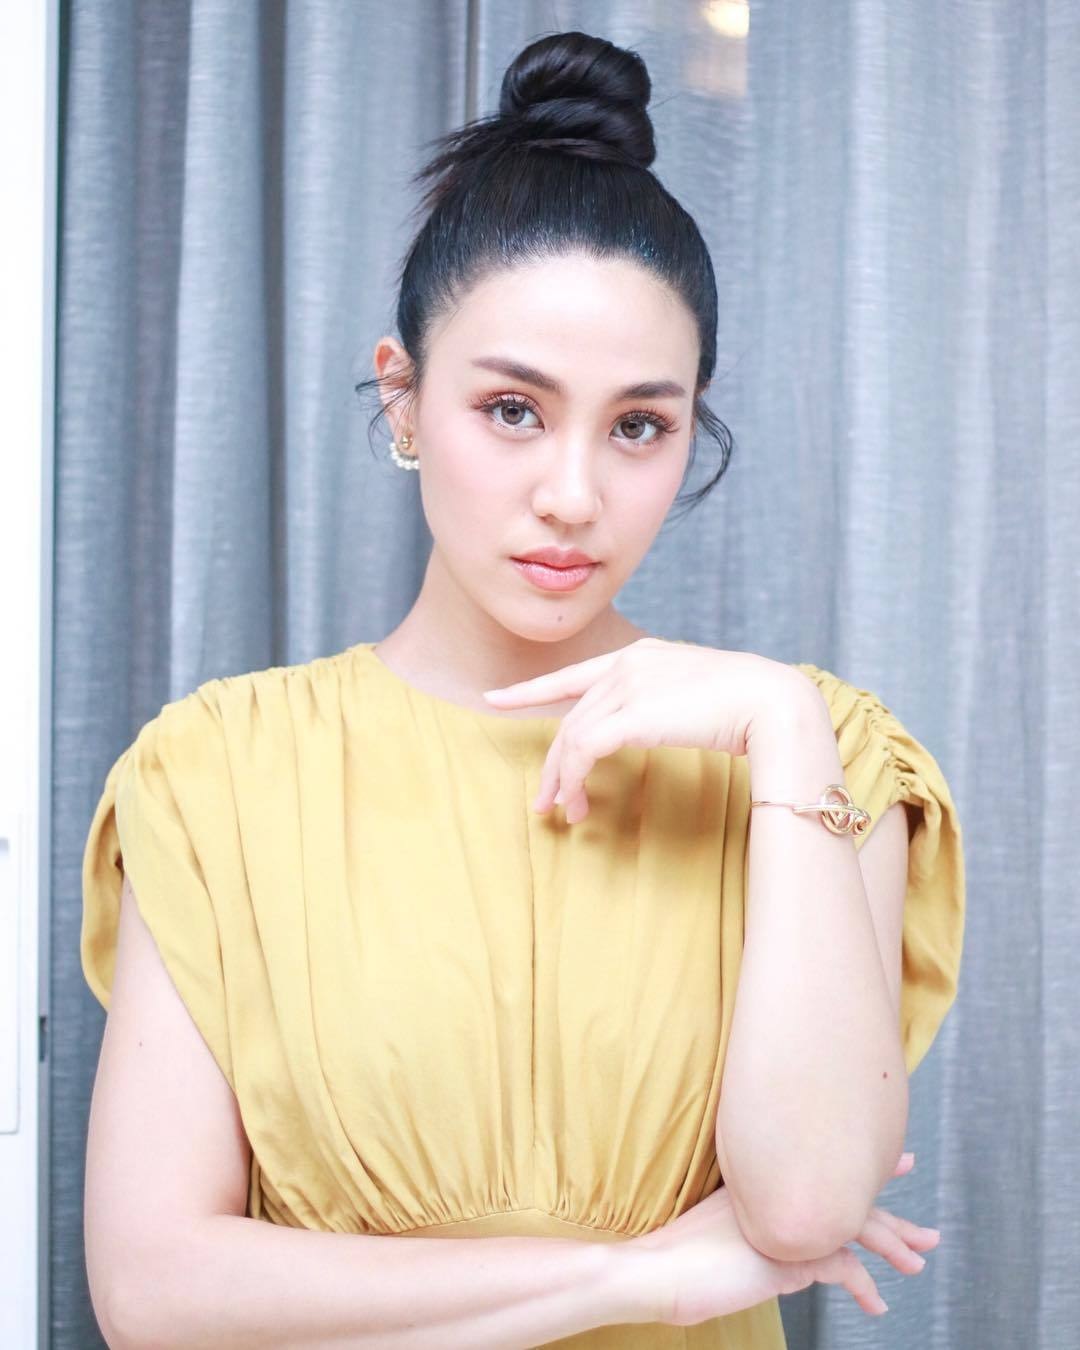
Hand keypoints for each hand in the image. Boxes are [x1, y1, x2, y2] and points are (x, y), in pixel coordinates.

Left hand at [482, 637, 815, 824]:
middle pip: (570, 716)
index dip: (531, 690)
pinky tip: (578, 803)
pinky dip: (574, 779)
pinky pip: (583, 750)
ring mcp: (628, 684)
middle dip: (552, 762)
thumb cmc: (751, 707)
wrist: (773, 703)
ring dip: (563, 780)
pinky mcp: (630, 713)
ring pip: (572, 736)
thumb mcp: (698, 697)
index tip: (497, 700)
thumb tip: (654, 726)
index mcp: (642, 653)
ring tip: (564, 814)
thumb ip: (665, 705)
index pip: (575, 674)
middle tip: (543, 800)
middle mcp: (628, 663)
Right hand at [622, 1150, 939, 1326]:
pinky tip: (874, 1304)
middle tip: (924, 1227)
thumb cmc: (676, 1256)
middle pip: (848, 1195)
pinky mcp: (787, 1255)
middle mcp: (778, 1194)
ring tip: (917, 1261)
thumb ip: (754, 1225)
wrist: (653, 1269)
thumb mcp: (720, 1231)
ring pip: (854, 1226)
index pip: (823, 1169)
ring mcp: (784, 1222)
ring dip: (892, 1245)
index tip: (896, 1161)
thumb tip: (781, 1244)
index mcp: (762, 1184)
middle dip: (890, 1215)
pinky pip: (842, 1268)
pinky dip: (863, 1286)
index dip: (863, 1169)